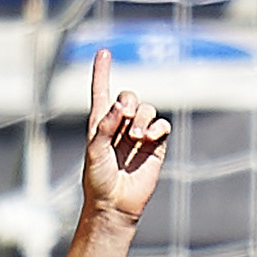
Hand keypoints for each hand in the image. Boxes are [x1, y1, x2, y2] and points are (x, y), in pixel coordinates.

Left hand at [83, 49, 170, 220]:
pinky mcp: (156, 146)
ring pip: (148, 109)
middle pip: (130, 96)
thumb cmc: (98, 179)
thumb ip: (106, 125)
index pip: (101, 93)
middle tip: (124, 118)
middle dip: (129, 102)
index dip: (102, 73)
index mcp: (100, 124)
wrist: (115, 204)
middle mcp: (120, 126)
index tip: (103, 52)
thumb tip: (123, 105)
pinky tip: (149, 138)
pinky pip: (162, 125)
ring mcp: (139, 135)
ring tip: (135, 138)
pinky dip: (158, 127)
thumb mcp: (94, 151)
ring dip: (142, 119)